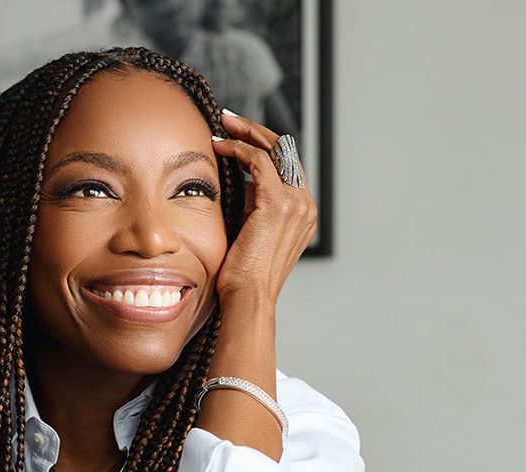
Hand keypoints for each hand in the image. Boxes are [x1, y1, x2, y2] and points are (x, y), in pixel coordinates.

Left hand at [210, 111, 317, 308]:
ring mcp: (296, 202)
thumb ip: (254, 208)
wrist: (248, 297)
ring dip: (246, 133)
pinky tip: (220, 146)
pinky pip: (258, 161)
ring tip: (223, 125)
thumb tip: (241, 186)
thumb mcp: (252, 233)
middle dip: (256, 131)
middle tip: (229, 120)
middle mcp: (305, 205)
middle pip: (286, 151)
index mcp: (303, 214)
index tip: (238, 137)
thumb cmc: (243, 275)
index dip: (263, 147)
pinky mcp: (277, 201)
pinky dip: (238, 148)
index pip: (287, 167)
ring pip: (274, 149)